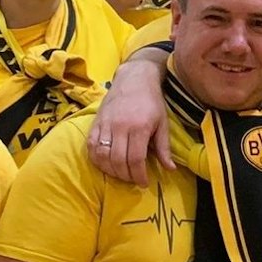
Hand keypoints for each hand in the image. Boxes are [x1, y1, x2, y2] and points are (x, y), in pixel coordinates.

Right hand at [89, 59, 172, 183]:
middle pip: (118, 160)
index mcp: (140, 127)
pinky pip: (91, 146)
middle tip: (133, 179)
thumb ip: (164, 147)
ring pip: (103, 155)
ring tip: (121, 174)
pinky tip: (105, 165)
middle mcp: (120, 126)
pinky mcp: (96, 122)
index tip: (144, 183)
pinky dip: (96, 159)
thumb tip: (170, 169)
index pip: (136, 159)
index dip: (139, 175)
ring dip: (111, 170)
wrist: (134, 78)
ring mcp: (106, 124)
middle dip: (126, 175)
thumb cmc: (152, 101)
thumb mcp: (163, 123)